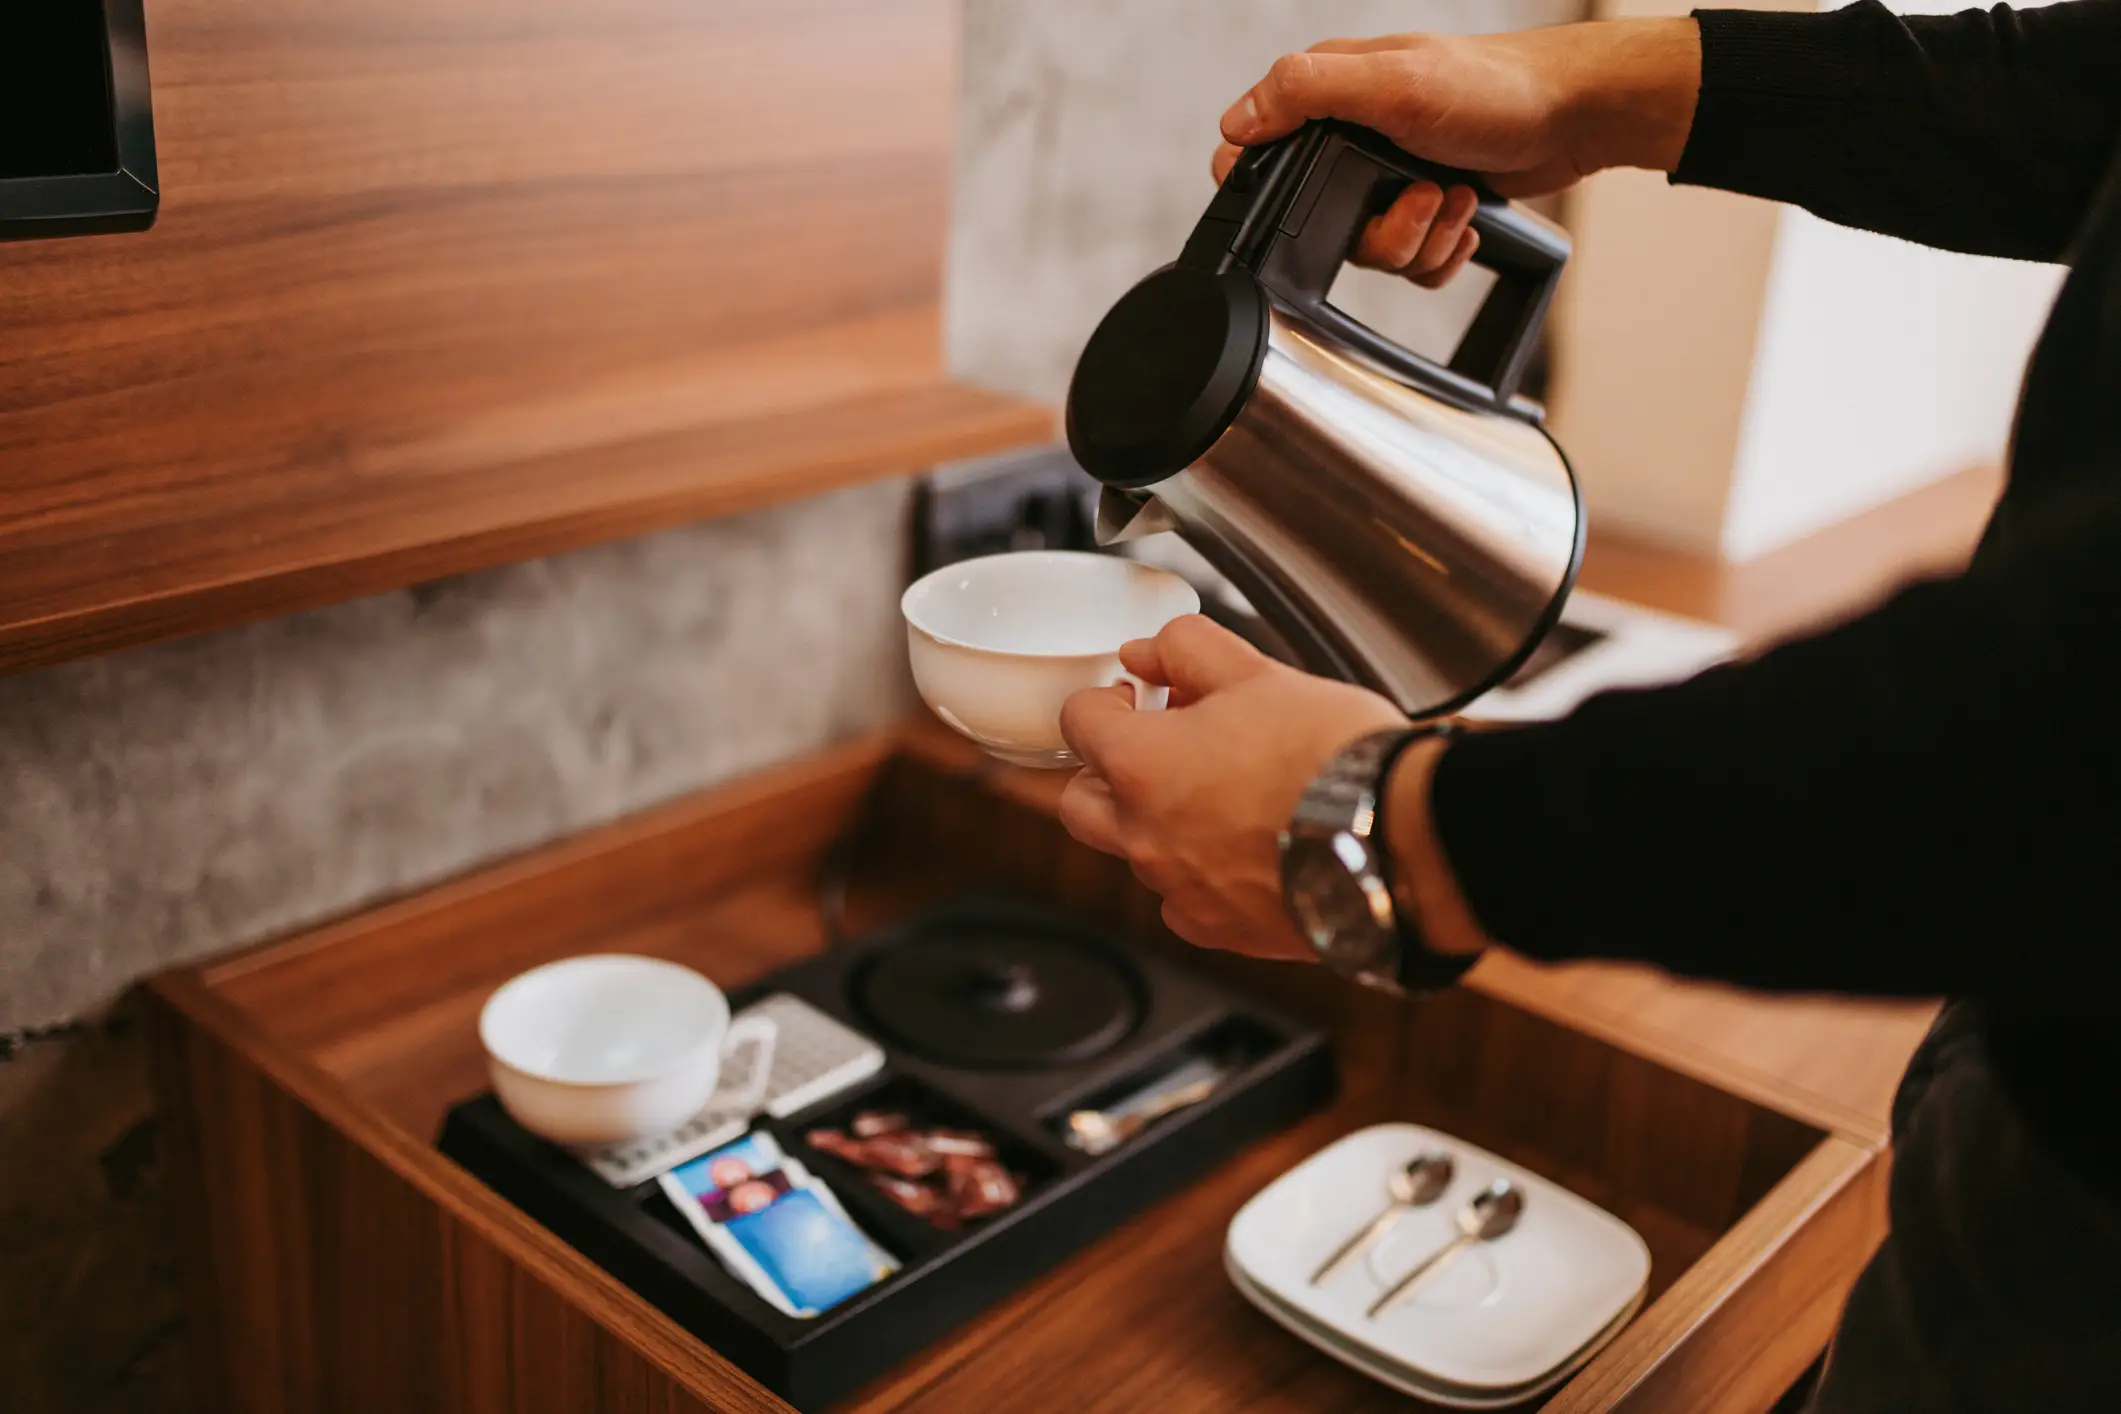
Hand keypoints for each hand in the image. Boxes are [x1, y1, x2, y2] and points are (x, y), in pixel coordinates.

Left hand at [1056, 615, 1405, 959]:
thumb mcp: (1259, 673)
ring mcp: (1179, 890)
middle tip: (1155, 748)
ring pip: (1135, 853)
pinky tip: (1244, 849)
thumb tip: (1146, 652)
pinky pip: (1184, 900)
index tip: (1134, 696)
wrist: (1397, 838)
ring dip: (1157, 822)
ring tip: (1219, 795)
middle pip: (1082, 802)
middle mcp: (1144, 836)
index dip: (1104, 701)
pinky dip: (1199, 874)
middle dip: (1107, 771)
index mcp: (1142, 765)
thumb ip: (1187, 651)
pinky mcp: (1222, 930)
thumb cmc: (1333, 757)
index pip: (1077, 723)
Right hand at [1212, 20, 1700, 282]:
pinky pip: (1410, 263)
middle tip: (1416, 195)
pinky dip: (1440, 253)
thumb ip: (1307, 93)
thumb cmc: (1495, 87)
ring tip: (1452, 198)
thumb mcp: (1393, 81)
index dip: (1272, 188)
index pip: (1259, 149)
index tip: (1318, 199)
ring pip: (1370, 252)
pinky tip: (1463, 219)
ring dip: (1419, 238)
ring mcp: (1390, 177)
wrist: (1573, 116)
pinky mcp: (1425, 208)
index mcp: (1332, 95)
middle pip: (1319, 224)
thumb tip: (1236, 123)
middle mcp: (1354, 137)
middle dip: (1376, 228)